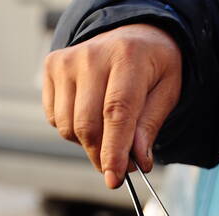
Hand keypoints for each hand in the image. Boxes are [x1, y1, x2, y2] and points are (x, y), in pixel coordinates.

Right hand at [43, 23, 182, 187]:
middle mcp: (92, 55)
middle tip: (119, 166)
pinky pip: (54, 118)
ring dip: (87, 143)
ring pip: (67, 127)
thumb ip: (150, 126)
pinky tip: (90, 115)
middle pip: (87, 125)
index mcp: (128, 57)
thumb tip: (138, 160)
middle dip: (102, 155)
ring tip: (108, 132)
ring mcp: (67, 61)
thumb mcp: (166, 92)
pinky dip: (72, 129)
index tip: (114, 178)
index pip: (116, 112)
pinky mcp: (51, 68)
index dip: (114, 151)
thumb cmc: (151, 67)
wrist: (130, 35)